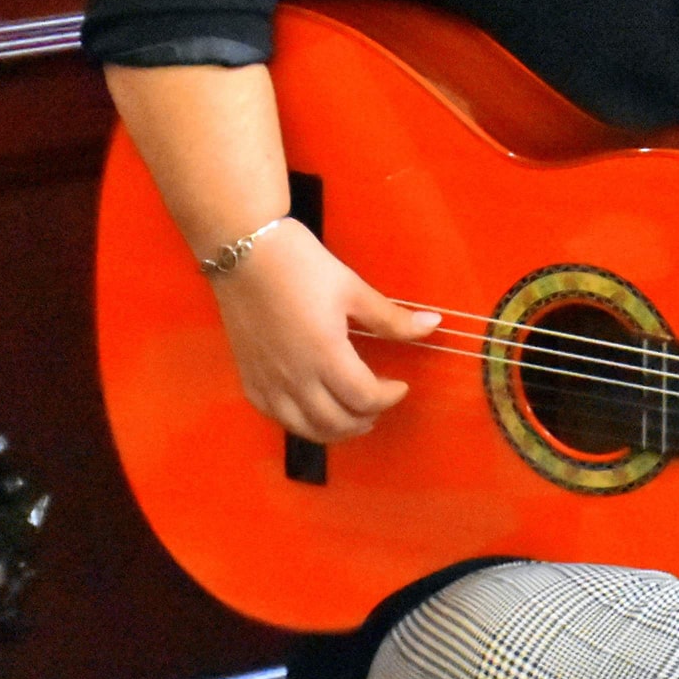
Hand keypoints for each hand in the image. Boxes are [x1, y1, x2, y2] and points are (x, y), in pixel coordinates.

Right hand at [208, 220, 438, 442]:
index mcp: (325, 354)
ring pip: (306, 428)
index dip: (390, 398)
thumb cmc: (300, 264)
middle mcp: (294, 376)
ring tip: (353, 416)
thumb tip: (434, 325)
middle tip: (379, 404)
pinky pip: (276, 417)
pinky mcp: (249, 377)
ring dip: (335, 430)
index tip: (400, 385)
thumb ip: (392, 318)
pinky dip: (301, 423)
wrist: (243, 249)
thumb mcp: (353, 288)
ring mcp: (268, 380)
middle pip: (337, 422)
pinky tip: (313, 410)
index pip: (365, 398)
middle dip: (366, 419)